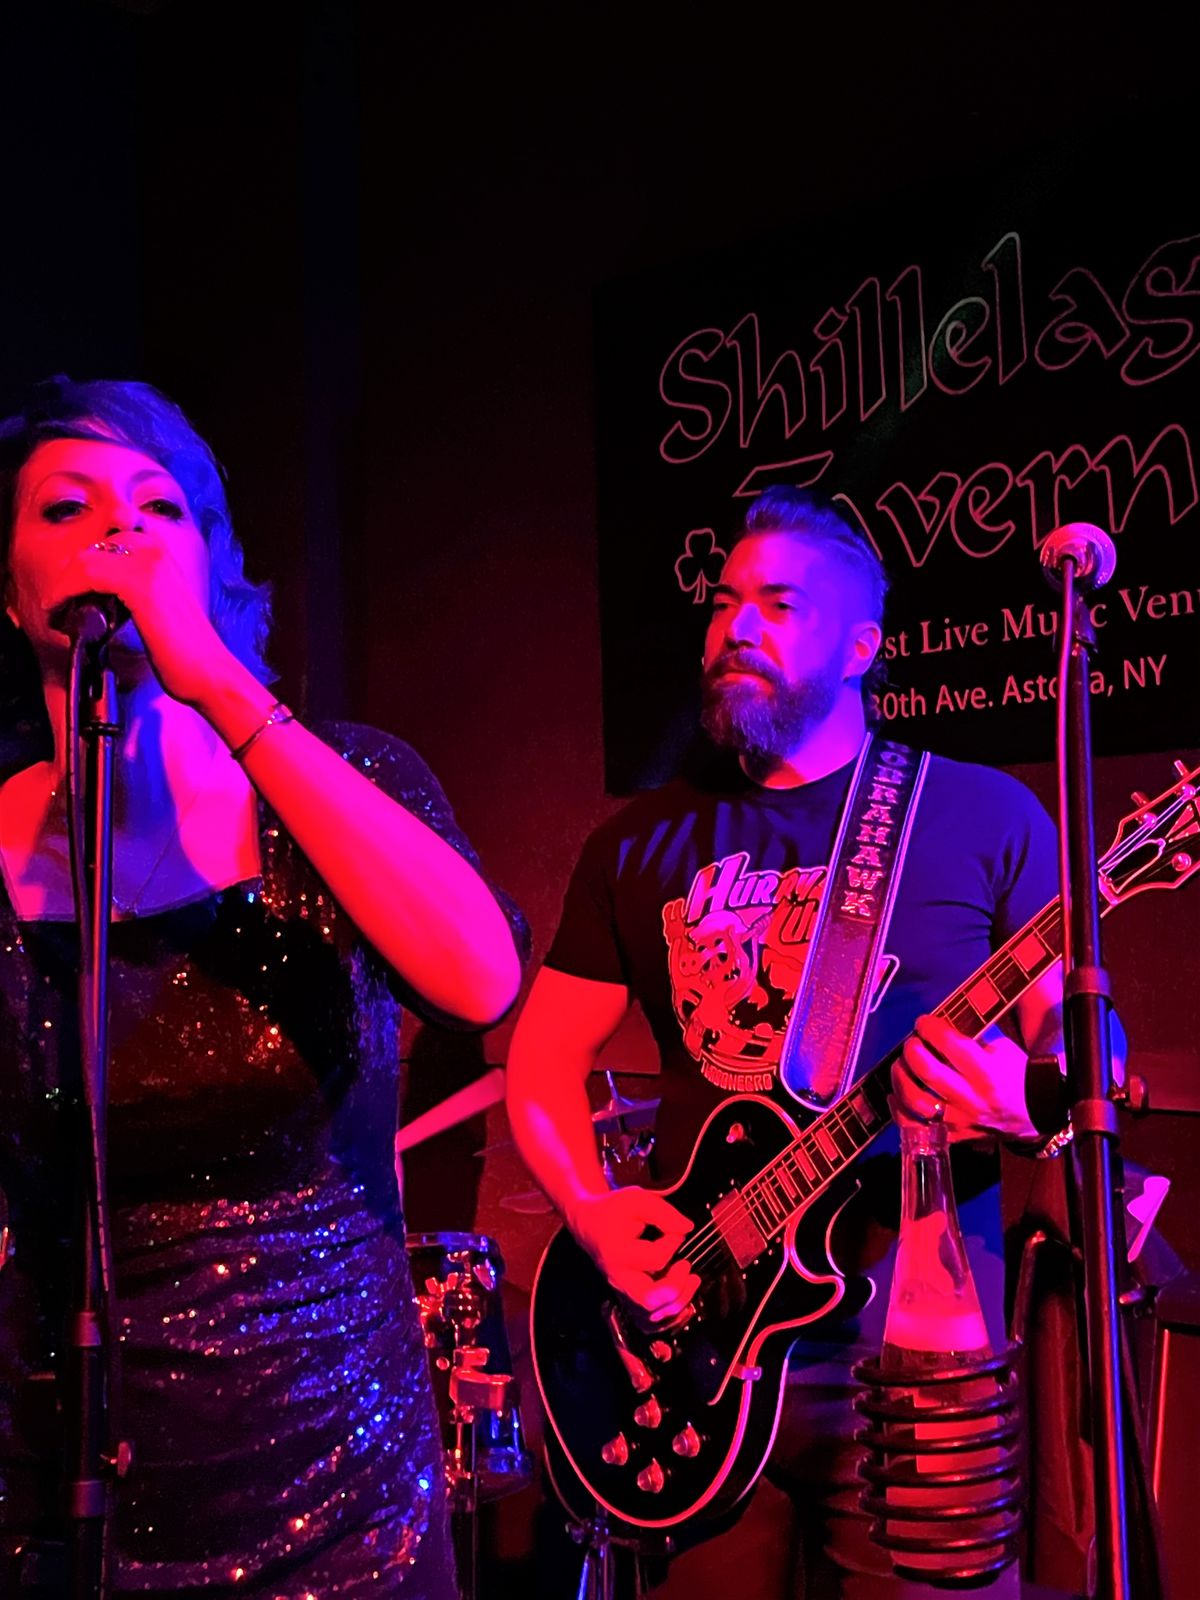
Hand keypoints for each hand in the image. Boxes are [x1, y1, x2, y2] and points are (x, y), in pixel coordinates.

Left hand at [42, 533, 233, 707]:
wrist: (209, 673)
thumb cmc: (185, 651)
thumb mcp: (158, 608)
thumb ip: (131, 593)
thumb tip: (94, 595)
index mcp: (162, 553)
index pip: (105, 545)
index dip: (82, 570)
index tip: (70, 597)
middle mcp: (156, 550)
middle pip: (91, 549)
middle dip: (69, 577)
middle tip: (59, 607)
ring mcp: (149, 563)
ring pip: (84, 559)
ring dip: (62, 587)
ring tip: (57, 613)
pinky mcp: (140, 583)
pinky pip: (86, 575)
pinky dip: (64, 593)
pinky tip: (61, 613)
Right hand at [568, 1186, 699, 1320]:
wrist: (590, 1224)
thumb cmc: (613, 1211)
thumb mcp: (637, 1200)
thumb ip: (664, 1213)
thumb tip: (686, 1228)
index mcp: (617, 1253)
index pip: (656, 1259)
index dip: (673, 1242)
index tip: (674, 1230)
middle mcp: (618, 1278)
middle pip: (649, 1301)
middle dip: (676, 1289)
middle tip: (686, 1267)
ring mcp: (622, 1291)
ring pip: (651, 1318)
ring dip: (678, 1303)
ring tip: (689, 1280)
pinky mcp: (628, 1298)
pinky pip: (649, 1322)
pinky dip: (669, 1316)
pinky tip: (682, 1298)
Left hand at [892, 1015, 1038, 1141]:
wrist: (1034, 1117)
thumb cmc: (1016, 1076)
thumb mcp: (1003, 1049)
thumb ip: (972, 1037)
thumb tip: (938, 1026)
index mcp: (989, 1073)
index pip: (951, 1045)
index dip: (930, 1029)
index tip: (922, 1022)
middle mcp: (973, 1099)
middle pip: (928, 1072)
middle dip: (912, 1051)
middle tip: (911, 1043)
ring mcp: (960, 1122)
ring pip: (916, 1102)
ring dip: (901, 1079)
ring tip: (901, 1066)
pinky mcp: (952, 1138)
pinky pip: (916, 1128)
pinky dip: (899, 1111)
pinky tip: (896, 1096)